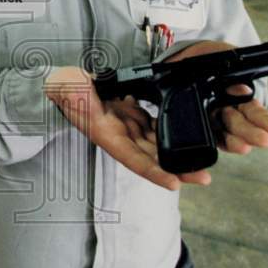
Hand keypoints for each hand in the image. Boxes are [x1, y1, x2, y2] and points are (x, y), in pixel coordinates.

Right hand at [44, 66, 211, 190]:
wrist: (64, 84)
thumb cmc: (65, 89)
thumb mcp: (69, 89)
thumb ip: (78, 94)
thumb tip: (81, 95)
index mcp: (107, 135)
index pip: (133, 159)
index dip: (154, 173)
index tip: (174, 184)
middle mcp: (120, 136)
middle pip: (153, 158)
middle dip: (177, 169)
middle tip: (203, 177)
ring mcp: (128, 127)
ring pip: (158, 145)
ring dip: (179, 154)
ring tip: (203, 161)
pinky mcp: (133, 117)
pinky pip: (155, 128)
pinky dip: (170, 132)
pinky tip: (185, 131)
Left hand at [164, 40, 267, 155]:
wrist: (183, 56)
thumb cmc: (212, 58)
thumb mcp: (239, 58)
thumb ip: (267, 64)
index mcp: (240, 98)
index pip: (255, 113)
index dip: (264, 121)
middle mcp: (227, 111)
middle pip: (241, 125)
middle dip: (253, 134)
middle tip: (264, 140)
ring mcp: (211, 118)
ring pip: (225, 133)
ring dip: (237, 142)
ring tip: (244, 147)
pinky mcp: (195, 122)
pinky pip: (205, 135)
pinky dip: (214, 141)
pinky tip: (223, 145)